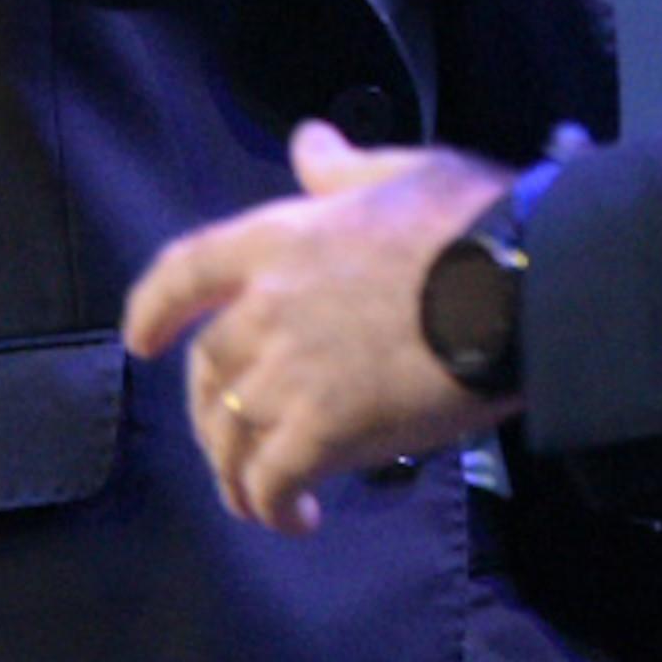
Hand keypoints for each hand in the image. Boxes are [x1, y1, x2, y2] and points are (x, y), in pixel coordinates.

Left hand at [119, 122, 509, 532]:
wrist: (520, 282)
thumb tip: (311, 143)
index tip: (142, 340)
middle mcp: (267, 304)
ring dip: (234, 473)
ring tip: (256, 500)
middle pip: (209, 368)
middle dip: (210, 411)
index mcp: (279, 239)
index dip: (153, 307)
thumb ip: (343, 169)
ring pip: (231, 433)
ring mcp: (291, 370)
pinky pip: (273, 479)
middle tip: (230, 441)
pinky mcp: (326, 428)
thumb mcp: (401, 172)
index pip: (185, 272)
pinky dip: (271, 505)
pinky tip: (296, 518)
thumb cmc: (474, 220)